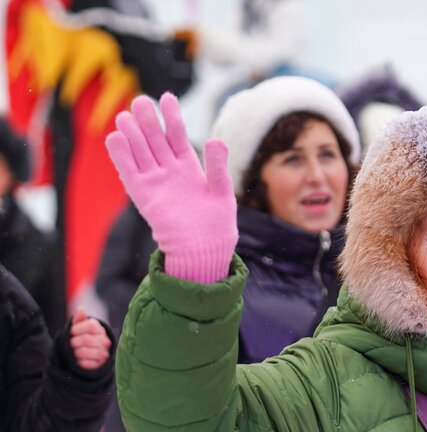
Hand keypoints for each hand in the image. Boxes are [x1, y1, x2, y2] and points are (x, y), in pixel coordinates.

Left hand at [69, 307, 111, 370]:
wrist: (90, 355)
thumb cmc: (81, 337)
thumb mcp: (79, 327)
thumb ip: (79, 319)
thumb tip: (81, 308)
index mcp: (99, 329)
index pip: (91, 325)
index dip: (78, 329)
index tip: (72, 332)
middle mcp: (105, 340)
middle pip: (86, 339)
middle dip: (74, 342)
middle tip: (71, 344)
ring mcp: (104, 352)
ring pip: (85, 351)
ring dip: (75, 352)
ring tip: (75, 352)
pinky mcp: (100, 364)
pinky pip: (86, 363)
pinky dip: (79, 362)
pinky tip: (78, 360)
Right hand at [106, 93, 237, 282]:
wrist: (204, 248)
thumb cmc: (217, 222)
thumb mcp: (221, 190)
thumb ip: (218, 166)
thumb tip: (216, 138)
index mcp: (189, 166)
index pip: (177, 135)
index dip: (171, 117)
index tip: (167, 97)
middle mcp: (169, 171)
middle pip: (155, 140)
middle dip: (148, 121)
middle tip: (140, 100)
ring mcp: (155, 181)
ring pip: (140, 152)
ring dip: (132, 134)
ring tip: (125, 115)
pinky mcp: (143, 195)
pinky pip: (129, 172)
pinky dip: (121, 156)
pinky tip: (114, 138)